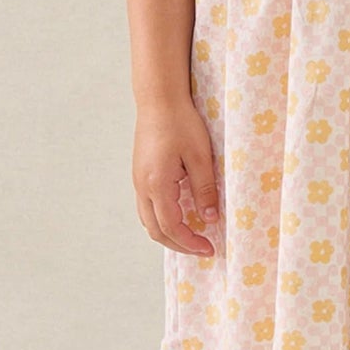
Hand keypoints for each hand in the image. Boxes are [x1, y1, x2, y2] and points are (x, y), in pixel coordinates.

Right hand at [134, 98, 224, 255]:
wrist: (159, 100)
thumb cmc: (181, 123)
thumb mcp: (200, 157)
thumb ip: (205, 190)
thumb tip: (210, 219)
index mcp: (157, 184)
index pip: (172, 227)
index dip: (191, 242)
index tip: (210, 248)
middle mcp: (142, 187)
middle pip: (156, 230)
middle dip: (179, 245)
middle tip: (203, 249)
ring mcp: (138, 181)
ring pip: (148, 220)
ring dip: (169, 234)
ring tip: (193, 237)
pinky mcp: (140, 175)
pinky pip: (147, 207)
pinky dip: (163, 219)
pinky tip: (181, 216)